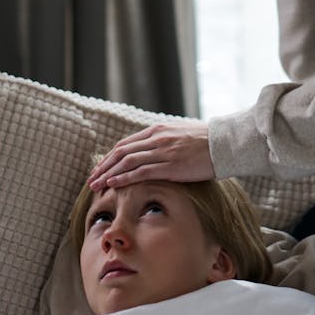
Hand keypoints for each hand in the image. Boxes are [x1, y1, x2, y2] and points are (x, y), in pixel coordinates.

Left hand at [88, 121, 214, 189]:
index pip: (125, 144)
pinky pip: (141, 172)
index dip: (110, 157)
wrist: (224, 143)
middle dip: (104, 166)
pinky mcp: (170, 165)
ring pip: (127, 162)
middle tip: (91, 179)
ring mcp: (163, 151)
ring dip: (108, 174)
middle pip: (121, 152)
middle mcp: (156, 139)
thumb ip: (164, 142)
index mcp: (157, 130)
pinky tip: (113, 185)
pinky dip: (124, 178)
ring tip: (96, 185)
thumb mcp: (180, 136)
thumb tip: (153, 152)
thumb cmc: (205, 142)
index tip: (100, 168)